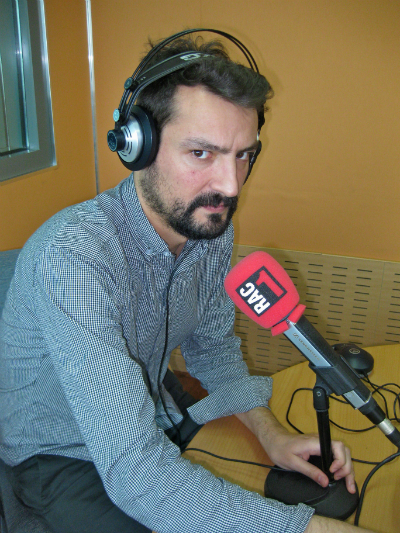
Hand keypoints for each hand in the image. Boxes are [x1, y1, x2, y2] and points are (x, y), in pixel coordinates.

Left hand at [236, 407, 355, 493]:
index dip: (340, 460)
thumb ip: (310, 471)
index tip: (334, 473)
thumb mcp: (293, 463)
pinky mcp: (320, 449)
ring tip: (348, 484)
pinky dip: (341, 467)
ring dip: (347, 468)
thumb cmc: (280, 449)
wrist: (273, 440)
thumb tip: (325, 481)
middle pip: (343, 450)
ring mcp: (321, 445)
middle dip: (347, 467)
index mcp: (315, 443)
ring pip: (342, 453)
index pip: (336, 446)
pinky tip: (342, 478)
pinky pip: (335, 456)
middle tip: (344, 483)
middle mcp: (320, 441)